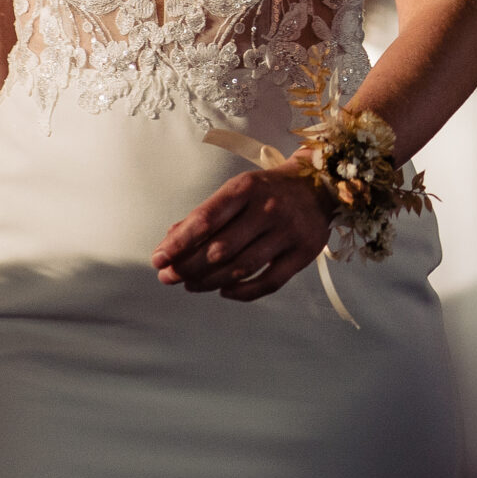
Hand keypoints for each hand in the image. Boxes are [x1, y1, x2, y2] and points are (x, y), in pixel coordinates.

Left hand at [151, 165, 331, 301]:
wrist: (318, 185)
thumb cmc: (267, 190)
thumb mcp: (237, 191)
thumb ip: (204, 216)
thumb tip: (170, 243)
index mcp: (246, 188)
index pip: (206, 219)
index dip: (179, 243)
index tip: (158, 259)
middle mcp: (268, 208)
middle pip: (220, 249)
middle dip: (189, 267)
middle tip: (169, 277)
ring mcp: (288, 232)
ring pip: (241, 268)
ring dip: (209, 281)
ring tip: (191, 285)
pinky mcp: (304, 253)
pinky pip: (269, 282)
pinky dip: (242, 292)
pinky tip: (224, 291)